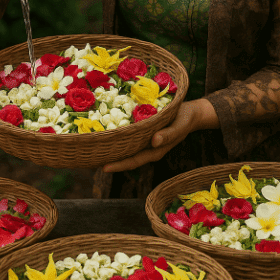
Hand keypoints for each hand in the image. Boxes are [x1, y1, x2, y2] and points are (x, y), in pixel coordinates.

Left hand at [102, 98, 218, 172]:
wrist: (190, 112)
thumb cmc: (185, 119)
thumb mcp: (179, 125)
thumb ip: (169, 134)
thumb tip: (154, 142)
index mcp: (156, 150)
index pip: (134, 161)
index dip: (119, 165)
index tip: (104, 167)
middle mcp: (147, 148)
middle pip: (126, 157)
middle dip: (109, 159)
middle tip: (88, 159)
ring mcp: (145, 141)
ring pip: (125, 148)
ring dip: (110, 149)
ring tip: (92, 149)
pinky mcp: (143, 131)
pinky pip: (128, 137)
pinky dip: (117, 137)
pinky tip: (106, 133)